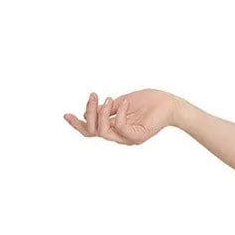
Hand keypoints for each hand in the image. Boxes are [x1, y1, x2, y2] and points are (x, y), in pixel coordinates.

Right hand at [62, 89, 176, 144]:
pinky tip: (124, 102)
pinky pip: (120, 128)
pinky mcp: (137, 137)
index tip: (65, 115)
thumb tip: (87, 111)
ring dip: (101, 114)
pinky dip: (119, 114)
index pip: (91, 130)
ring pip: (104, 132)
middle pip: (93, 132)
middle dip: (88, 114)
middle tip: (93, 96)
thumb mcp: (120, 102)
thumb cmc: (148, 101)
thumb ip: (105, 108)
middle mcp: (119, 136)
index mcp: (114, 128)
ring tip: (107, 99)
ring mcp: (128, 138)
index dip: (77, 124)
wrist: (169, 103)